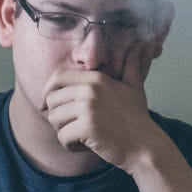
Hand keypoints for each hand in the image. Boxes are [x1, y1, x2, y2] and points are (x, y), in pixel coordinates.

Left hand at [41, 41, 167, 171]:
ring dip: (64, 132)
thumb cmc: (137, 119)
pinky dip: (70, 146)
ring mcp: (88, 107)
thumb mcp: (134, 87)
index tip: (46, 105)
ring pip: (54, 119)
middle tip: (72, 128)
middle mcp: (90, 89)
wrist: (146, 146)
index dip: (47, 91)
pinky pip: (62, 137)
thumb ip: (131, 65)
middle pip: (52, 100)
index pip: (58, 76)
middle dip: (57, 117)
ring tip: (81, 137)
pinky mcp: (87, 127)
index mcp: (97, 78)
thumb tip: (141, 45)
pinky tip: (86, 146)